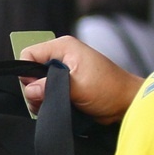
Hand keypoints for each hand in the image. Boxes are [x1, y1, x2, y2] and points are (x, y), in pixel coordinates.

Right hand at [18, 35, 141, 123]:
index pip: (28, 54)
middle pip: (30, 72)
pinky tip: (61, 107)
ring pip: (36, 86)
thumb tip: (30, 90)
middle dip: (36, 89)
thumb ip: (50, 86)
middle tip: (51, 98)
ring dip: (43, 99)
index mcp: (63, 47)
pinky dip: (49, 103)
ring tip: (60, 103)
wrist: (125, 103)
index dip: (28, 72)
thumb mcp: (77, 86)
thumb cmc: (109, 89)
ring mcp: (62, 72)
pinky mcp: (64, 86)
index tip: (39, 86)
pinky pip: (46, 94)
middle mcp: (60, 57)